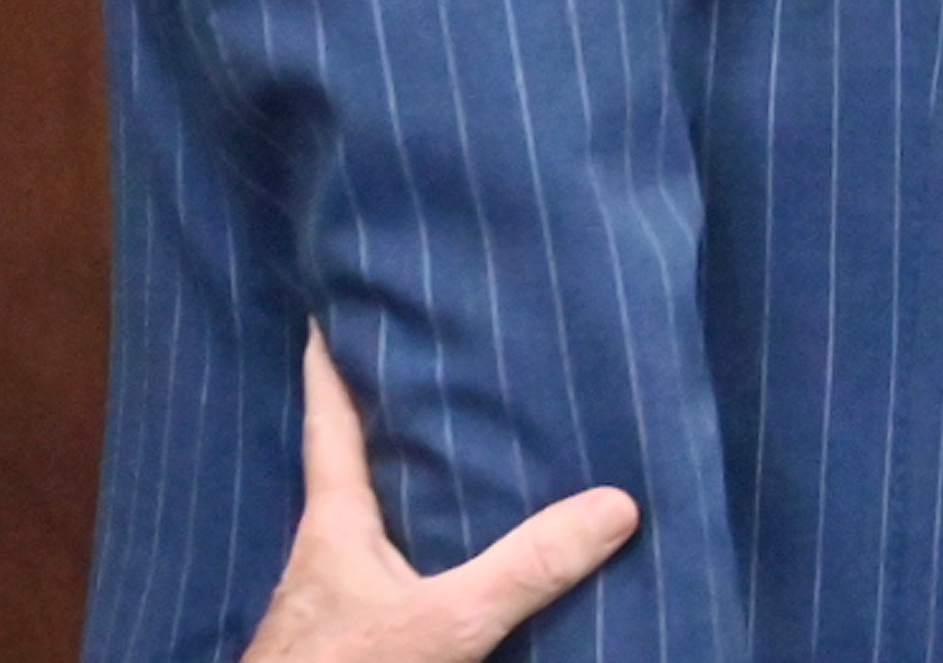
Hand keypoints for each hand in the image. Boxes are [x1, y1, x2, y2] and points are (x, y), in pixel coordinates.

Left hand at [242, 329, 638, 662]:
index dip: (328, 368)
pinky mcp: (344, 642)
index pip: (329, 426)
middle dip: (381, 422)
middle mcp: (324, 556)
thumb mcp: (446, 622)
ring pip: (366, 528)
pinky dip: (411, 553)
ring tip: (449, 455)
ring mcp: (329, 606)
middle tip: (422, 367)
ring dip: (398, 491)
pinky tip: (445, 565)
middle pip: (349, 471)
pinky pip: (381, 578)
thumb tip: (618, 502)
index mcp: (334, 527)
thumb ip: (526, 568)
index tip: (326, 313)